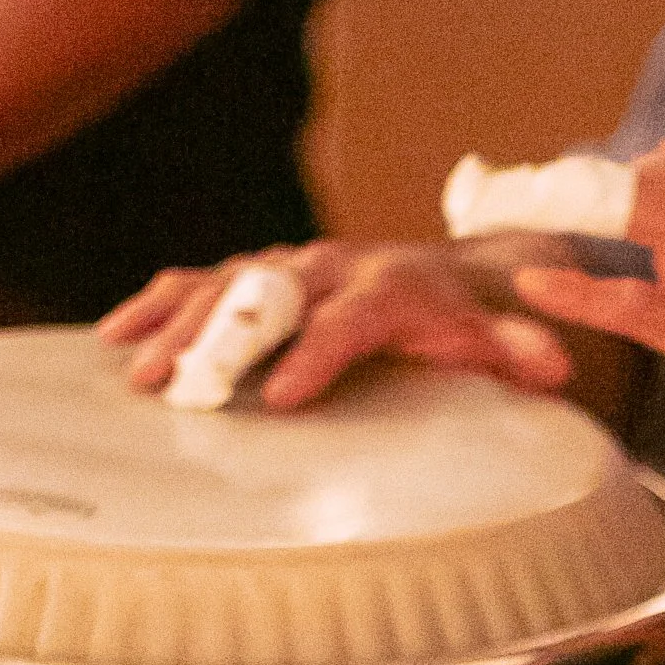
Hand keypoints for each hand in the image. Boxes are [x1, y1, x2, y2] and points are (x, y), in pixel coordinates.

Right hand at [97, 237, 573, 409]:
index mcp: (385, 288)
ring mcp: (283, 267)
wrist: (438, 274)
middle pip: (266, 298)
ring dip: (174, 326)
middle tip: (176, 383)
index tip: (279, 397)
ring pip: (221, 287)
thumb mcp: (494, 337)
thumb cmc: (461, 322)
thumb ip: (517, 351)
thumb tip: (553, 368)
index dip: (314, 355)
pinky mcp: (253, 272)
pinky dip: (154, 301)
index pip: (347, 320)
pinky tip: (111, 334)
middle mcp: (327, 268)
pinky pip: (197, 280)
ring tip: (135, 371)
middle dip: (219, 338)